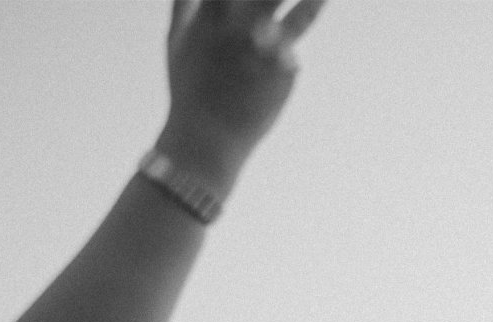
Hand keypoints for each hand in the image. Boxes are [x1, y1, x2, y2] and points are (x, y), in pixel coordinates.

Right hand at [157, 0, 325, 186]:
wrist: (207, 138)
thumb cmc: (188, 88)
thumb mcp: (177, 43)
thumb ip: (184, 6)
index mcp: (211, 14)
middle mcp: (241, 26)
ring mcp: (267, 48)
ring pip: (299, 13)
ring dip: (315, 1)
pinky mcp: (287, 69)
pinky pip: (289, 53)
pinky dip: (280, 58)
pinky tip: (258, 81)